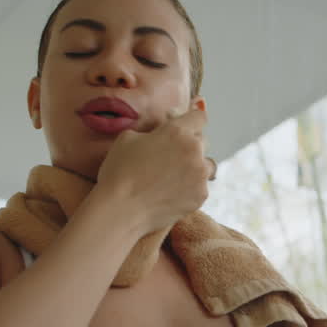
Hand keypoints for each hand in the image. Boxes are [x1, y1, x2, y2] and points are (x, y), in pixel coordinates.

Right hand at [95, 97, 215, 235]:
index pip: (199, 117)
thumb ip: (151, 130)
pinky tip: (171, 192)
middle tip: (171, 156)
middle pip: (202, 141)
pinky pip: (201, 186)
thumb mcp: (128, 137)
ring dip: (195, 167)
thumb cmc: (120, 172)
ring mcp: (200, 175)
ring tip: (174, 177)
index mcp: (177, 132)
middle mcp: (194, 150)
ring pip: (206, 165)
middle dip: (189, 145)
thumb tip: (160, 130)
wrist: (121, 209)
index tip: (187, 126)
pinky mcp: (200, 196)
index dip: (191, 121)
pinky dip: (190, 188)